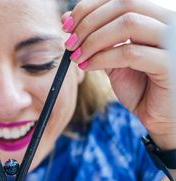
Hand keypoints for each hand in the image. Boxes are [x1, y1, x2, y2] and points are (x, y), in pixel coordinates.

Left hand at [62, 0, 175, 148]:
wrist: (159, 117)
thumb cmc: (140, 87)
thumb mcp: (113, 59)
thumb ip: (96, 39)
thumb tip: (68, 18)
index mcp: (155, 18)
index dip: (90, 7)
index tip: (66, 24)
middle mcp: (168, 24)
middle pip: (124, 4)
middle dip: (89, 23)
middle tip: (69, 43)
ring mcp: (172, 42)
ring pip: (128, 24)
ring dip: (94, 40)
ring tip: (76, 56)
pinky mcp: (169, 64)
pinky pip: (130, 53)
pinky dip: (102, 58)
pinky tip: (87, 66)